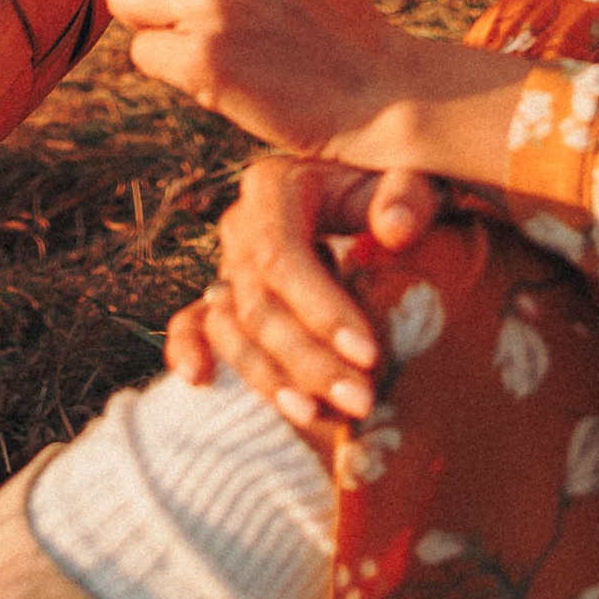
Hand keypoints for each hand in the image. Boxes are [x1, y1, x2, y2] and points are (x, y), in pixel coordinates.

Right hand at [163, 150, 441, 430]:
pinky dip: (187, 350)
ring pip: (231, 329)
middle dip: (308, 361)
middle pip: (258, 304)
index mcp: (276, 187)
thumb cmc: (394, 196)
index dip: (320, 309)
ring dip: (270, 380)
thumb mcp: (410, 181)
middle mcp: (241, 225)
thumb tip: (394, 230)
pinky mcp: (220, 299)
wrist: (373, 207)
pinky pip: (189, 325)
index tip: (369, 355)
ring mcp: (226, 265)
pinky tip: (200, 381)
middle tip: (362, 401)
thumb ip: (407, 198)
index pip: (283, 255)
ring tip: (318, 417)